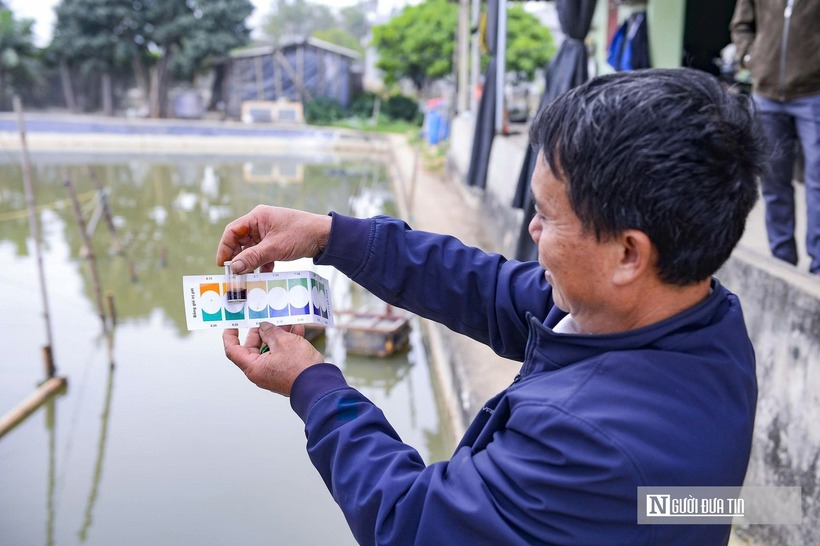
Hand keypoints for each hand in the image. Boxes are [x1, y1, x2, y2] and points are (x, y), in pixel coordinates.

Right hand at [216, 205, 332, 272]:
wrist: (325, 236)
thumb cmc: (301, 234)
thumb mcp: (275, 248)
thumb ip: (253, 257)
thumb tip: (234, 268)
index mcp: (257, 217)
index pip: (232, 231)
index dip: (225, 247)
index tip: (222, 264)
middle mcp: (260, 223)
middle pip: (240, 241)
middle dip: (237, 258)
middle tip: (233, 274)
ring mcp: (268, 233)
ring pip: (251, 250)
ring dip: (249, 263)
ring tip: (246, 278)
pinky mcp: (276, 243)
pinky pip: (263, 254)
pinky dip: (261, 264)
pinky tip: (262, 275)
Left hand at [223, 322, 323, 395]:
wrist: (319, 385)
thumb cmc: (299, 369)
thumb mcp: (283, 342)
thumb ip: (270, 331)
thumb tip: (264, 327)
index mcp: (253, 367)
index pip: (233, 350)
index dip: (230, 336)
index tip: (233, 325)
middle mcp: (261, 371)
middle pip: (253, 348)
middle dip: (261, 331)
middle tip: (267, 319)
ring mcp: (273, 372)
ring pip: (270, 349)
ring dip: (278, 334)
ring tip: (287, 323)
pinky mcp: (285, 371)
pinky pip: (282, 353)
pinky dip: (287, 342)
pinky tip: (297, 330)